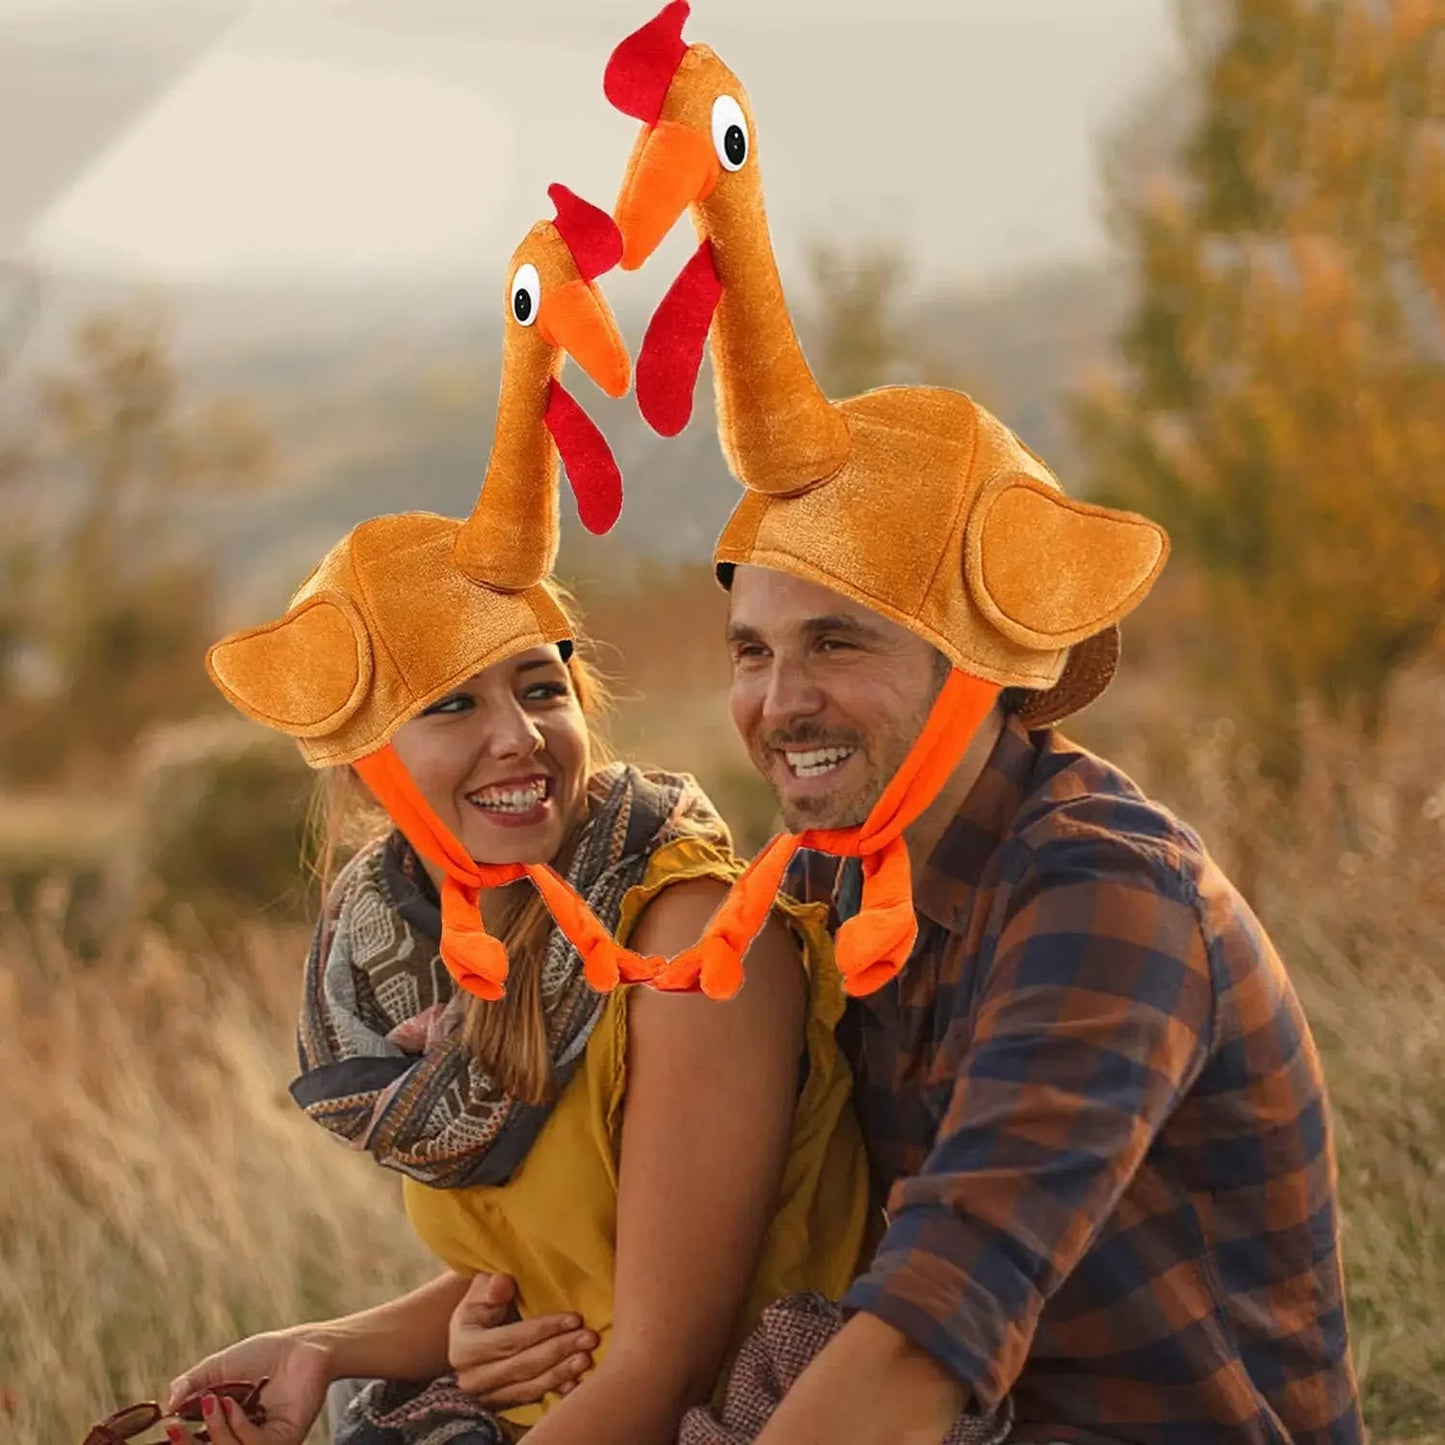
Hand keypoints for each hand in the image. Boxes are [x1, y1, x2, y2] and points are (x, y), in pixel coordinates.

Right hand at [163, 1332, 331, 1444]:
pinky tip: (236, 1405)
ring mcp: (263, 1441)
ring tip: (217, 1400)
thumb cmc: (264, 1354)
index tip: (168, 1427)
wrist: (301, 1346)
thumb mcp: (220, 1366)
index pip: (199, 1444)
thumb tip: (167, 1405)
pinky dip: (239, 1428)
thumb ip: (192, 1383)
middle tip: (176, 1427)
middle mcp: (243, 1437)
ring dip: (216, 1430)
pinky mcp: (283, 1441)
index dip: (182, 1442)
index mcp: (226, 1425)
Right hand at [448, 1273, 597, 1407]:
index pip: (511, 1339)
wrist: (473, 1334)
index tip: (574, 1318)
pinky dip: (555, 1390)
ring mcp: (486, 1396)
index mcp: (464, 1348)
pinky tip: (576, 1383)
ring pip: (529, 1387)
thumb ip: (492, 1286)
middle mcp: (472, 1378)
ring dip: (561, 1373)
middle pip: (524, 1365)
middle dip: (560, 1350)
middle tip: (589, 1338)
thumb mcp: (481, 1290)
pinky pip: (531, 1400)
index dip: (544, 1329)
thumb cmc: (482, 1304)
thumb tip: (503, 1283)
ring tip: (587, 1358)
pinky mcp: (500, 1405)